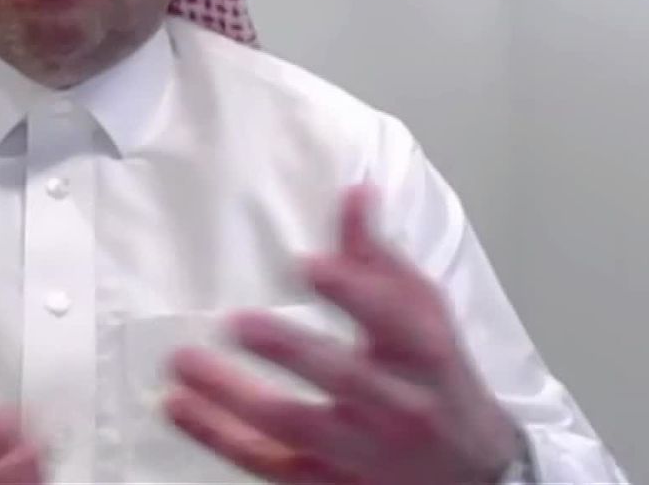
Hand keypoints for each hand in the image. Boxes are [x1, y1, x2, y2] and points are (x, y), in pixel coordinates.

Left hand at [162, 183, 521, 484]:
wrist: (471, 476)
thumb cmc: (438, 381)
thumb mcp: (425, 316)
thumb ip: (381, 258)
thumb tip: (355, 192)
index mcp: (425, 355)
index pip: (395, 322)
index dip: (355, 292)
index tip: (311, 264)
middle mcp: (397, 406)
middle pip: (344, 380)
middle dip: (290, 351)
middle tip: (237, 322)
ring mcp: (360, 452)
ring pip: (294, 427)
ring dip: (233, 397)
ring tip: (183, 362)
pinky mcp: (325, 481)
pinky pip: (266, 462)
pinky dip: (217, 436)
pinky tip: (176, 404)